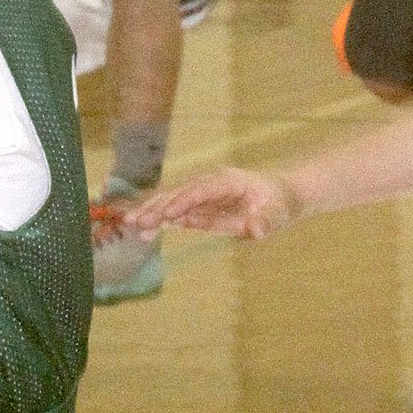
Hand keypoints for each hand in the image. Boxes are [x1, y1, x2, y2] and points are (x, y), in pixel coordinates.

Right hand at [122, 167, 295, 239]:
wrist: (279, 196)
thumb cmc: (279, 203)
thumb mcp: (278, 213)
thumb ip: (266, 222)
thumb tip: (257, 231)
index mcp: (228, 181)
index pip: (202, 189)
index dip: (184, 200)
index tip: (168, 214)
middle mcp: (210, 184)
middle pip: (180, 192)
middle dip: (158, 206)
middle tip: (137, 220)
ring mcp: (201, 194)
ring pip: (172, 201)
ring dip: (153, 212)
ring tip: (132, 225)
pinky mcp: (198, 207)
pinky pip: (175, 213)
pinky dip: (160, 221)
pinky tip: (144, 232)